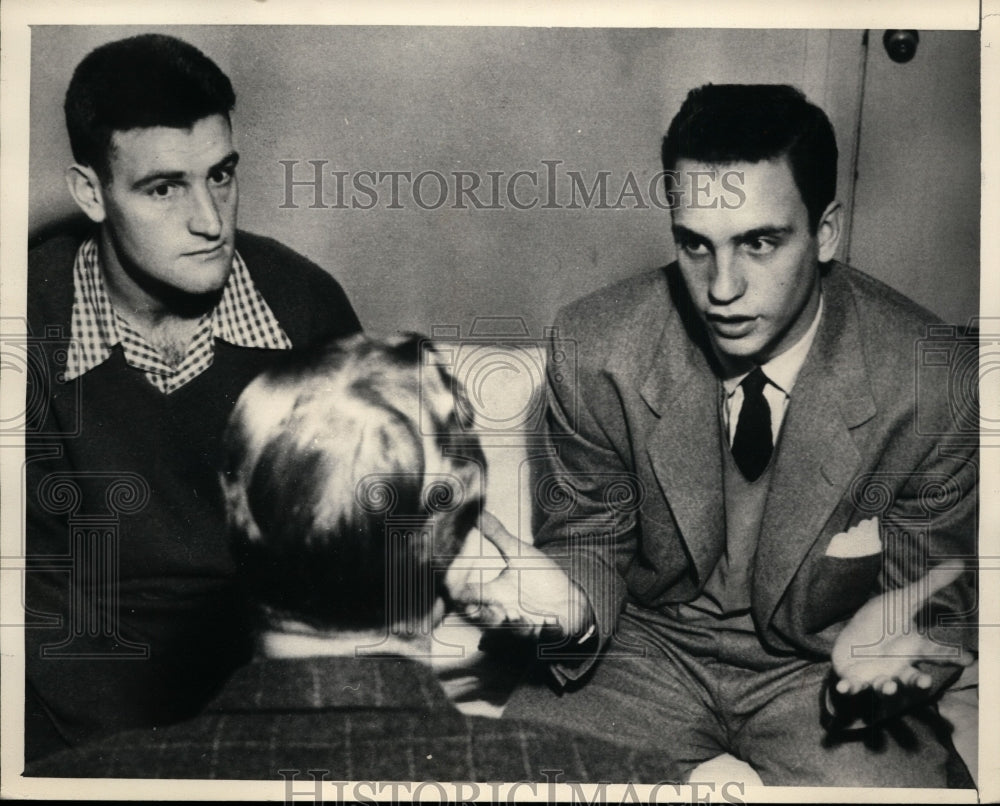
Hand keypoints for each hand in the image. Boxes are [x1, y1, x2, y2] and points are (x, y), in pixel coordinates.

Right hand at [453, 510, 590, 639]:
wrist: (570, 598)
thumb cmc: (541, 579)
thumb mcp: (519, 554)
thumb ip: (497, 535)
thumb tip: (478, 512)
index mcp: (495, 594)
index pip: (468, 596)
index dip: (457, 592)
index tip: (452, 586)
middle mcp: (506, 614)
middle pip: (487, 620)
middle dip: (486, 616)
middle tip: (488, 609)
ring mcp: (526, 627)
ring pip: (515, 633)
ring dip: (518, 627)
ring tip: (520, 617)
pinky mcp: (547, 635)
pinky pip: (545, 637)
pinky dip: (548, 631)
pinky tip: (551, 621)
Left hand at [831, 564, 972, 697]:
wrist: (855, 639)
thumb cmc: (884, 622)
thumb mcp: (905, 601)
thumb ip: (931, 585)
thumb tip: (959, 562)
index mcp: (913, 649)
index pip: (937, 653)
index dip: (953, 656)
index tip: (968, 659)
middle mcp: (899, 666)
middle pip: (912, 678)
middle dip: (918, 681)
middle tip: (924, 682)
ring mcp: (877, 674)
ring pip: (886, 686)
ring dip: (887, 688)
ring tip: (888, 686)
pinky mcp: (855, 678)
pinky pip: (852, 686)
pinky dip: (849, 688)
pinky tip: (845, 687)